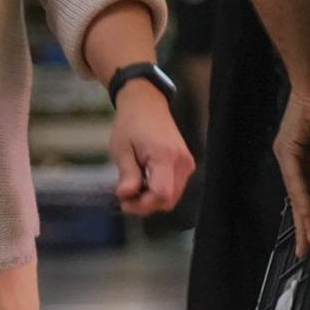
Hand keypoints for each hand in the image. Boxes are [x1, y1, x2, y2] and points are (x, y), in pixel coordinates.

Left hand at [110, 83, 195, 215]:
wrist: (147, 105)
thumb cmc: (130, 125)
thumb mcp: (121, 149)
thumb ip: (127, 174)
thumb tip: (125, 196)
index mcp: (165, 156)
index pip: (161, 194)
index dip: (142, 204)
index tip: (123, 201)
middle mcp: (182, 162)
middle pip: (168, 200)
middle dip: (145, 204)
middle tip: (126, 194)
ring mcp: (187, 164)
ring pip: (172, 197)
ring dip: (151, 198)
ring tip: (134, 185)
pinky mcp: (186, 164)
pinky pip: (174, 188)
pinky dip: (159, 190)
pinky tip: (144, 180)